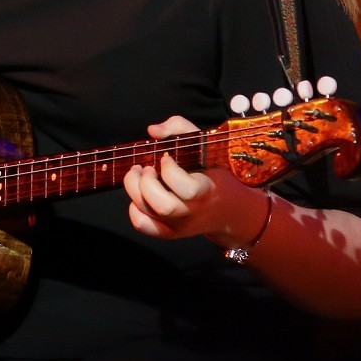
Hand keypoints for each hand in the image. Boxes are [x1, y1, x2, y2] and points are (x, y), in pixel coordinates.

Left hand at [122, 115, 264, 243]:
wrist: (226, 208)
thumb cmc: (213, 171)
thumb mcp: (204, 144)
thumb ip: (179, 127)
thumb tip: (152, 131)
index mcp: (206, 190)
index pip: (187, 189)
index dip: (170, 171)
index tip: (166, 158)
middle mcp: (192, 211)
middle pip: (163, 206)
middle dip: (147, 182)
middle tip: (147, 167)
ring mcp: (180, 225)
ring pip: (149, 214)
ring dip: (134, 190)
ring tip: (138, 175)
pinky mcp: (169, 233)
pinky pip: (144, 226)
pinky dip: (134, 210)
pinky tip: (138, 195)